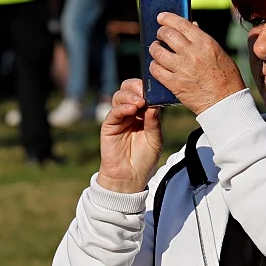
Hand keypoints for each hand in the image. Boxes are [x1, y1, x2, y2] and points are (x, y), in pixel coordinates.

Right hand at [98, 79, 163, 193]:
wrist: (130, 177)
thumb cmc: (144, 160)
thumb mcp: (155, 140)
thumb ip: (154, 122)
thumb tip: (154, 104)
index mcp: (143, 114)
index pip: (143, 93)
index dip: (148, 89)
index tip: (156, 89)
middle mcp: (130, 113)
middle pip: (128, 89)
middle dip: (136, 87)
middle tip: (145, 93)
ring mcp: (119, 118)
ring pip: (119, 97)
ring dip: (130, 96)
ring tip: (139, 102)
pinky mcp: (109, 126)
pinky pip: (113, 112)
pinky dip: (122, 108)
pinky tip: (131, 110)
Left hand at [149, 12, 245, 114]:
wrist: (226, 103)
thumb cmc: (226, 78)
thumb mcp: (219, 53)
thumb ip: (204, 40)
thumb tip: (192, 26)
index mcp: (205, 43)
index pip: (181, 24)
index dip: (168, 18)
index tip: (161, 17)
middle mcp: (192, 53)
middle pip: (167, 35)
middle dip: (160, 33)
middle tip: (160, 35)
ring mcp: (182, 69)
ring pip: (158, 52)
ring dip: (154, 48)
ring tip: (156, 49)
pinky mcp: (175, 84)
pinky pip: (156, 70)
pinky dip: (154, 66)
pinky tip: (156, 65)